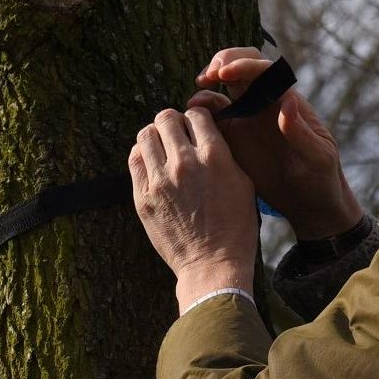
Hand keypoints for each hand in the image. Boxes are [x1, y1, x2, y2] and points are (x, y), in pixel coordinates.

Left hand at [129, 108, 257, 312]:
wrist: (212, 264)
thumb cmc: (235, 226)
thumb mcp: (244, 183)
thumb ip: (224, 153)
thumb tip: (208, 133)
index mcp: (214, 156)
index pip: (196, 113)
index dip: (196, 117)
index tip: (196, 127)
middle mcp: (185, 163)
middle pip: (166, 118)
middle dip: (172, 122)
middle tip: (176, 134)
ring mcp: (160, 180)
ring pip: (145, 134)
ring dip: (155, 136)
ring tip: (162, 148)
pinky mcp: (143, 197)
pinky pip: (134, 160)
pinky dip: (142, 155)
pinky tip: (152, 163)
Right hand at [193, 47, 362, 239]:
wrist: (307, 203)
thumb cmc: (320, 177)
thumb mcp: (318, 156)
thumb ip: (301, 131)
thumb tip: (287, 101)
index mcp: (287, 101)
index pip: (265, 70)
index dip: (244, 64)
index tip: (225, 73)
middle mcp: (265, 103)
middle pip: (241, 68)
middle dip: (222, 63)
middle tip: (207, 77)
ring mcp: (247, 118)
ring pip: (223, 89)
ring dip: (207, 87)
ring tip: (193, 102)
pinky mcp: (232, 137)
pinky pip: (213, 117)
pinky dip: (200, 112)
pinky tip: (190, 118)